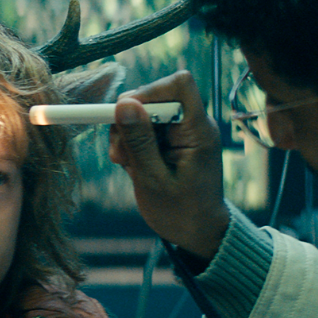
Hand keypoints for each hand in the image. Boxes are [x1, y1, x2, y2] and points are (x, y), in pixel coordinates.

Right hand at [108, 70, 229, 259]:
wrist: (196, 233)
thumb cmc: (181, 213)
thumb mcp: (153, 180)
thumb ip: (139, 141)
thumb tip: (124, 103)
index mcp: (197, 131)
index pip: (179, 84)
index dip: (149, 91)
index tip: (127, 117)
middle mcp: (191, 125)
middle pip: (154, 97)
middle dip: (129, 121)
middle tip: (120, 154)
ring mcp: (181, 133)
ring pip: (143, 114)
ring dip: (126, 137)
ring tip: (127, 165)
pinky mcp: (170, 142)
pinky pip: (143, 130)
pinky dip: (131, 146)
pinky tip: (133, 168)